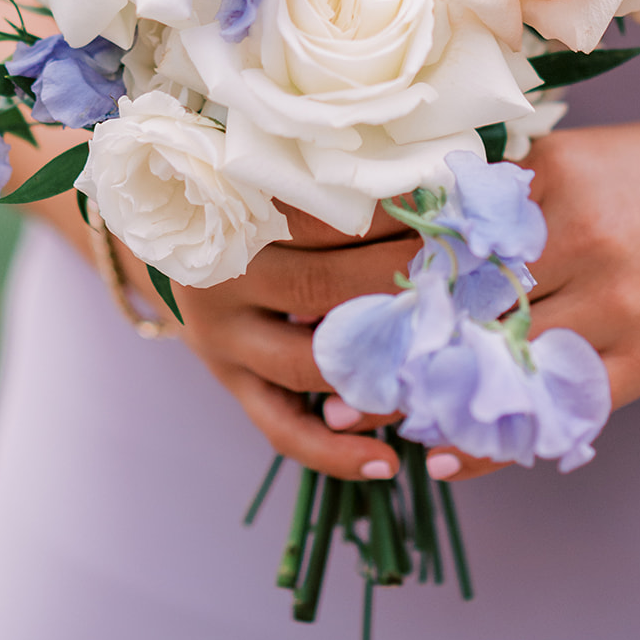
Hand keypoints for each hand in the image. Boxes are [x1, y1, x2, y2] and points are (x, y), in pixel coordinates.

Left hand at [79, 82, 639, 484]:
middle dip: (369, 328)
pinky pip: (553, 409)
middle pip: (447, 293)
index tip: (297, 275)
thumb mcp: (571, 154)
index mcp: (541, 180)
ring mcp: (609, 303)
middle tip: (307, 356)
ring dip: (416, 395)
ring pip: (491, 360)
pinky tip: (441, 457)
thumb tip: (398, 211)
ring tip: (351, 419)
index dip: (359, 252)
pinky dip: (494, 440)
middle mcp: (569, 238)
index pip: (429, 221)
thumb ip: (493, 183)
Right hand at [111, 203, 423, 480]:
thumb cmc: (250, 193)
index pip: (322, 218)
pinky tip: (388, 463)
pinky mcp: (231, 381)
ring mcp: (221, 340)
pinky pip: (281, 429)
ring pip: (306, 366)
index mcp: (234, 214)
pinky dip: (335, 453)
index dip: (389, 218)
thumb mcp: (273, 176)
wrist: (179, 234)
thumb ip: (332, 187)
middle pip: (319, 288)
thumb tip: (431, 194)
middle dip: (397, 286)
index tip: (446, 215)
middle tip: (460, 283)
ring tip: (437, 369)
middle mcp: (221, 281)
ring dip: (378, 372)